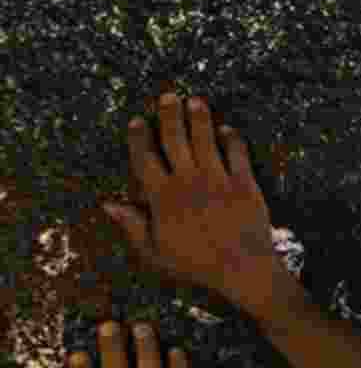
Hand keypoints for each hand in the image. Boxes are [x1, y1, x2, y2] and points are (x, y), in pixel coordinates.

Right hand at [102, 93, 285, 315]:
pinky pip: (238, 153)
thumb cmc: (196, 266)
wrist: (243, 270)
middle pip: (174, 138)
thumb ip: (132, 226)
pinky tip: (227, 129)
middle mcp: (188, 182)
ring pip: (206, 139)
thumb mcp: (155, 253)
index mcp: (162, 197)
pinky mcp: (244, 184)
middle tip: (168, 97)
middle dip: (169, 114)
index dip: (139, 137)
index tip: (137, 121)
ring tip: (196, 100)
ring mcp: (218, 180)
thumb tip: (107, 204)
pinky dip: (232, 139)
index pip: (144, 158)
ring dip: (200, 117)